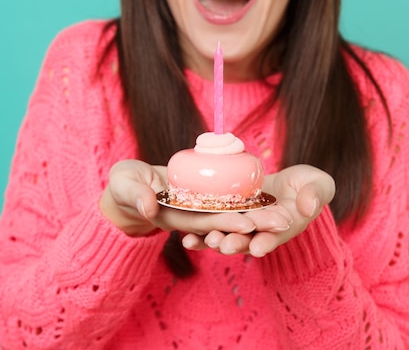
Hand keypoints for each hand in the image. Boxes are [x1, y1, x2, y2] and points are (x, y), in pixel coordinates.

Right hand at [100, 160, 292, 236]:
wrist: (126, 190)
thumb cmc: (122, 186)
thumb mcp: (123, 184)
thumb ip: (135, 194)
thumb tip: (150, 206)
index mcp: (172, 215)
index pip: (202, 221)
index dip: (224, 224)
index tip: (249, 225)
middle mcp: (190, 217)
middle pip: (225, 222)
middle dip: (254, 223)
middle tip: (285, 221)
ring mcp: (198, 211)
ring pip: (232, 215)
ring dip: (258, 217)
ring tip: (287, 216)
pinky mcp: (203, 201)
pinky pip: (228, 204)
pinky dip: (248, 205)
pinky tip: (271, 202)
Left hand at [181, 164, 335, 256]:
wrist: (285, 182)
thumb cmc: (306, 184)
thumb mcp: (318, 183)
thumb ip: (316, 194)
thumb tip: (309, 207)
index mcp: (285, 226)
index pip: (276, 236)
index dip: (267, 241)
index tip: (259, 247)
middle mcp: (262, 231)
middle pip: (248, 240)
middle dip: (236, 243)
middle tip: (225, 245)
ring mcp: (243, 226)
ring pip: (228, 236)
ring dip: (215, 241)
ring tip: (203, 241)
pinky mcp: (227, 218)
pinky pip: (212, 228)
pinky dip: (199, 236)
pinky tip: (186, 239)